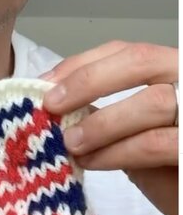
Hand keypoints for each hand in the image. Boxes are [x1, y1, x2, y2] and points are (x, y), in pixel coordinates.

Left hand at [40, 40, 177, 214]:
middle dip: (88, 80)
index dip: (83, 63)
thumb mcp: (125, 128)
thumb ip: (98, 108)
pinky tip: (90, 162)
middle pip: (140, 60)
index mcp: (169, 69)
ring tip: (69, 143)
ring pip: (152, 102)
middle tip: (52, 105)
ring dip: (101, 123)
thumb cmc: (157, 164)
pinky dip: (116, 152)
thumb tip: (50, 97)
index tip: (45, 83)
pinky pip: (156, 143)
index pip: (125, 50)